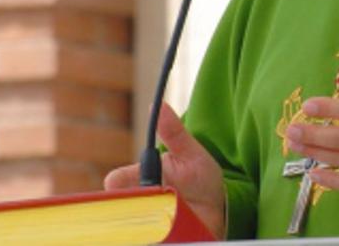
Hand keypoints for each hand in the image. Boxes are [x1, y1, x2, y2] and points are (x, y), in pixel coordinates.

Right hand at [103, 103, 225, 238]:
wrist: (221, 207)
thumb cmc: (203, 177)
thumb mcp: (192, 154)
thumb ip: (175, 133)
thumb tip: (159, 105)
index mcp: (143, 179)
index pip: (117, 182)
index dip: (119, 184)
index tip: (125, 185)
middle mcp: (140, 202)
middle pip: (119, 206)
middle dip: (132, 206)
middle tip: (155, 202)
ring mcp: (146, 223)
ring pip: (131, 228)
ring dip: (144, 226)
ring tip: (167, 219)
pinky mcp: (157, 239)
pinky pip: (147, 240)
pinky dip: (152, 239)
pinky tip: (165, 236)